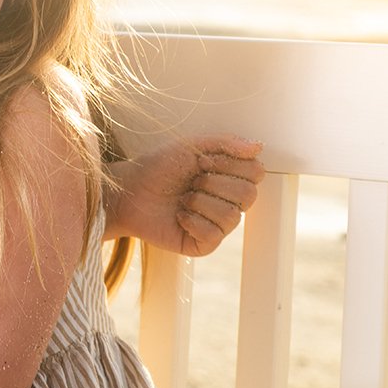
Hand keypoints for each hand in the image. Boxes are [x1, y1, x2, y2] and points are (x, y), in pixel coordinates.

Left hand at [108, 134, 263, 255]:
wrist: (129, 191)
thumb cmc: (159, 167)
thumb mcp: (191, 146)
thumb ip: (225, 143)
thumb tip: (258, 146)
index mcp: (230, 177)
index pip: (256, 172)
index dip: (230, 165)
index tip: (203, 161)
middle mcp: (229, 202)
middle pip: (249, 195)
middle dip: (214, 183)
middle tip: (191, 181)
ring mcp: (218, 225)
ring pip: (232, 216)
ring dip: (200, 202)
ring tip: (183, 199)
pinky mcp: (204, 244)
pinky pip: (214, 234)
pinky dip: (192, 221)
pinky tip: (179, 216)